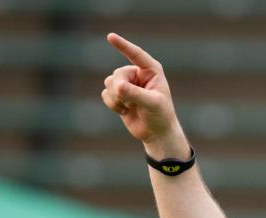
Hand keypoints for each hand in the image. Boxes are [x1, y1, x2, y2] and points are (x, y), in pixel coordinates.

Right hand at [101, 33, 186, 151]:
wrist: (156, 133)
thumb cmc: (160, 115)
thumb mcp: (152, 104)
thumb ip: (135, 94)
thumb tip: (118, 86)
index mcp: (151, 70)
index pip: (136, 54)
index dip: (123, 45)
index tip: (110, 36)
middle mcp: (138, 74)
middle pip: (118, 74)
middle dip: (120, 89)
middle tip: (127, 102)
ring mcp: (127, 83)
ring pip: (109, 82)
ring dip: (116, 98)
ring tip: (128, 107)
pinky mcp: (118, 94)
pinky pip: (105, 93)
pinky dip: (112, 104)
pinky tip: (123, 111)